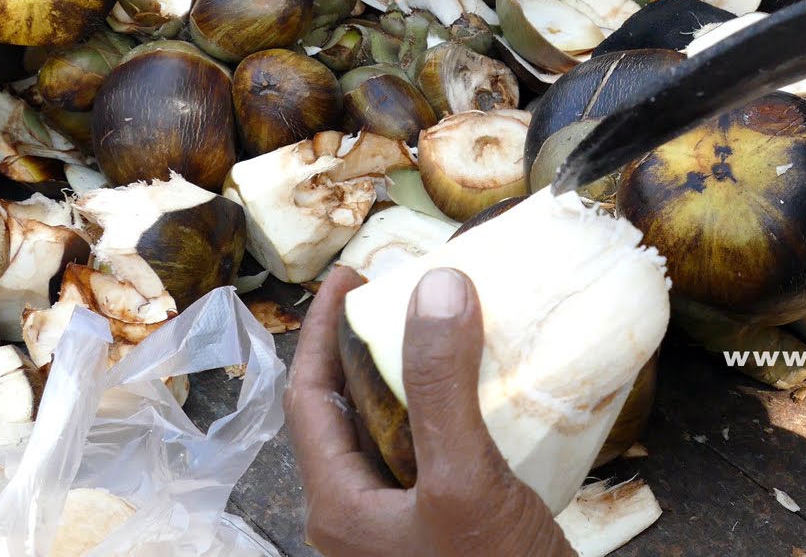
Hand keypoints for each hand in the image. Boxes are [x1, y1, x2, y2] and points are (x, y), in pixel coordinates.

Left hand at [285, 266, 575, 556]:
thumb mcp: (464, 481)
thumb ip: (442, 388)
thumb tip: (435, 287)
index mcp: (338, 505)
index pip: (310, 396)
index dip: (324, 330)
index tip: (351, 275)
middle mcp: (361, 515)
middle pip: (351, 410)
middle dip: (375, 346)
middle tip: (410, 294)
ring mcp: (405, 526)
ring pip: (397, 430)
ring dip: (420, 376)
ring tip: (455, 329)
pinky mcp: (448, 529)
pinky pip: (437, 454)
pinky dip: (456, 411)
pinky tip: (494, 392)